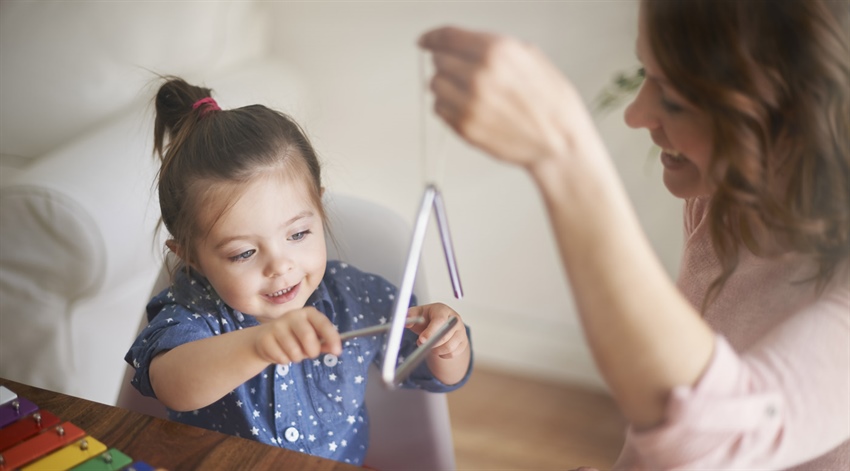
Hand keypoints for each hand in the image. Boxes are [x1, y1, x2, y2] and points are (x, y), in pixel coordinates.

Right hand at [253, 307, 341, 364]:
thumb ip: (325, 343)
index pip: (322, 323)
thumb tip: (336, 349)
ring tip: (293, 353)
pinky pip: (281, 357)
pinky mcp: (265, 338)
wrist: (265, 339)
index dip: (331, 337)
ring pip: (294, 351)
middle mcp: (292, 315)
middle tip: (311, 354)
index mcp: (308, 313)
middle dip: (312, 351)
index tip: (337, 351)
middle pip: (307, 336)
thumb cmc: (295, 338)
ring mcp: (277, 326)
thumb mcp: (312, 338)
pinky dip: (285, 361)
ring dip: (297, 358)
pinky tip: (281, 353)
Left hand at [406, 303, 468, 358]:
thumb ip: (410, 315)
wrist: (440, 326)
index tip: (422, 339)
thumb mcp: (418, 313)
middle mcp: (455, 320)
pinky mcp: (463, 342)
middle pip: (446, 335)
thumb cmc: (428, 318)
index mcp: (443, 310)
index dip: (431, 331)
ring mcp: (461, 331)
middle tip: (421, 343)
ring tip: (429, 346)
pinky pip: (452, 354)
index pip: (439, 321)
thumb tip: (405, 321)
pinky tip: (437, 349)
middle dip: (431, 343)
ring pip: (449, 347)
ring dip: (436, 350)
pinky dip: (442, 355)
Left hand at [419, 26, 586, 169]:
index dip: (433, 37)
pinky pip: (439, 110)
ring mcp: (469, 103)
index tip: (425, 40)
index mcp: (496, 52)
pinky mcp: (464, 127)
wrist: (559, 143)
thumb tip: (464, 43)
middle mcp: (479, 75)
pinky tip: (470, 109)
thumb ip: (494, 47)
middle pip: (439, 61)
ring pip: (434, 85)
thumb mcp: (531, 57)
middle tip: (464, 73)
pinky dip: (448, 107)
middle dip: (448, 64)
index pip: (448, 37)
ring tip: (470, 93)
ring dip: (446, 86)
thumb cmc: (551, 103)